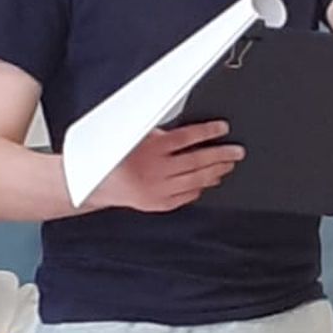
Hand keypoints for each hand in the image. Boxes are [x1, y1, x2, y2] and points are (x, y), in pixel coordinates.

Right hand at [90, 121, 242, 213]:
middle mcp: (156, 169)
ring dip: (216, 172)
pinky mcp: (158, 204)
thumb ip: (159, 131)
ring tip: (229, 165)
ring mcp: (158, 189)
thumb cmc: (114, 156)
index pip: (186, 137)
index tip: (223, 128)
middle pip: (197, 160)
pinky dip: (200, 188)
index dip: (208, 132)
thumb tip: (188, 129)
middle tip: (238, 151)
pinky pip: (186, 196)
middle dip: (221, 155)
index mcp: (149, 148)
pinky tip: (210, 182)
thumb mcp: (133, 134)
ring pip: (195, 180)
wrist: (94, 184)